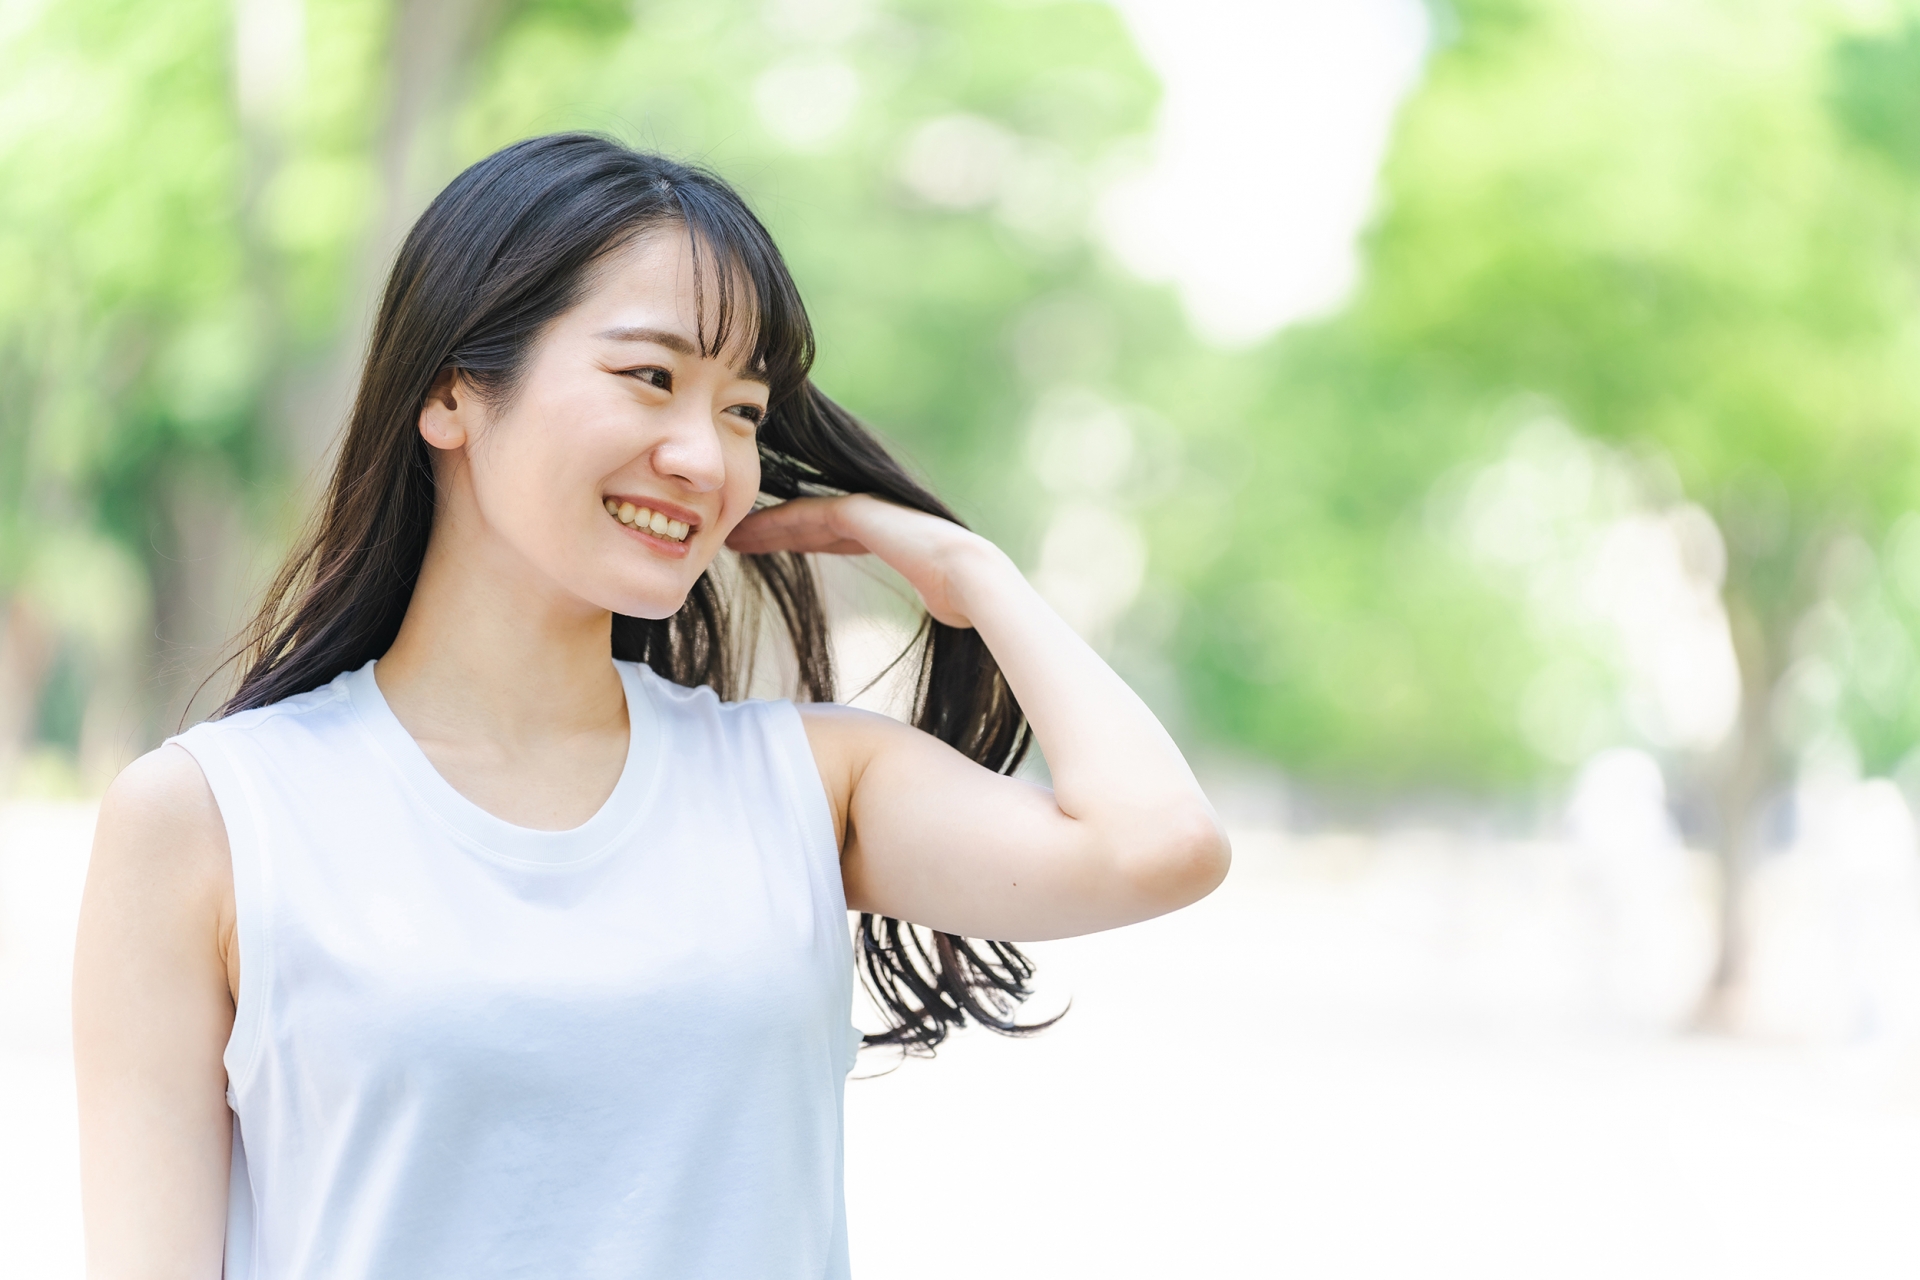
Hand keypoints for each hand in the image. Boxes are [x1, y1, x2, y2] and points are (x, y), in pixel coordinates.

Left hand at [726, 494, 1004, 627]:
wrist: (974, 578)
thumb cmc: (965, 600)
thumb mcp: (939, 600)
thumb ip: (931, 598)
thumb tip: (945, 616)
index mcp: (891, 534)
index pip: (830, 535)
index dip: (794, 540)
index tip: (765, 551)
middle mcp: (876, 515)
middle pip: (809, 522)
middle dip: (771, 531)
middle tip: (734, 541)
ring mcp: (868, 509)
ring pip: (801, 516)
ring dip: (763, 527)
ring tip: (731, 538)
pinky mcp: (858, 510)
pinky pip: (804, 515)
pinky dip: (773, 523)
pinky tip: (746, 534)